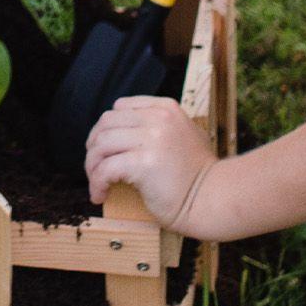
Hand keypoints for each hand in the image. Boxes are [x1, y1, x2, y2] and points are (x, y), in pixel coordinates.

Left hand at [85, 96, 218, 232]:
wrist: (214, 198)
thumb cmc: (198, 174)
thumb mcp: (183, 134)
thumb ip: (158, 126)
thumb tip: (124, 133)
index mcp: (165, 108)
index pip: (120, 107)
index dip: (106, 128)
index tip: (103, 148)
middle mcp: (158, 119)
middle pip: (106, 123)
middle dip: (93, 147)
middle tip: (94, 168)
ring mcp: (151, 139)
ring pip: (101, 145)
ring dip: (92, 166)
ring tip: (97, 184)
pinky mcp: (144, 164)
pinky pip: (105, 169)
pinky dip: (97, 183)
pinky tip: (100, 195)